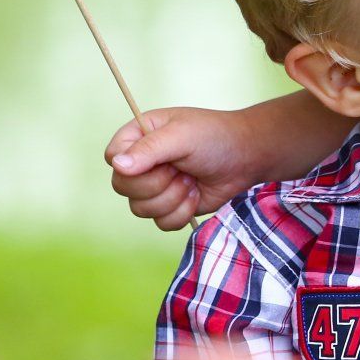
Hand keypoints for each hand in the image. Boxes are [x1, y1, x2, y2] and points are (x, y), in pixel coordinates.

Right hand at [105, 107, 261, 230]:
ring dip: (172, 198)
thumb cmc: (215, 138)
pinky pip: (160, 223)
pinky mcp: (170, 207)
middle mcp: (142, 162)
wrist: (247, 158)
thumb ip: (149, 149)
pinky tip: (196, 194)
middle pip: (122, 187)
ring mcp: (155, 186)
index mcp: (139, 136)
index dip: (130, 165)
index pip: (112, 158)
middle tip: (181, 169)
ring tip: (191, 181)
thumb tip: (117, 165)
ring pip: (140, 209)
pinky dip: (182, 213)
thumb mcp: (182, 137)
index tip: (160, 159)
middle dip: (157, 183)